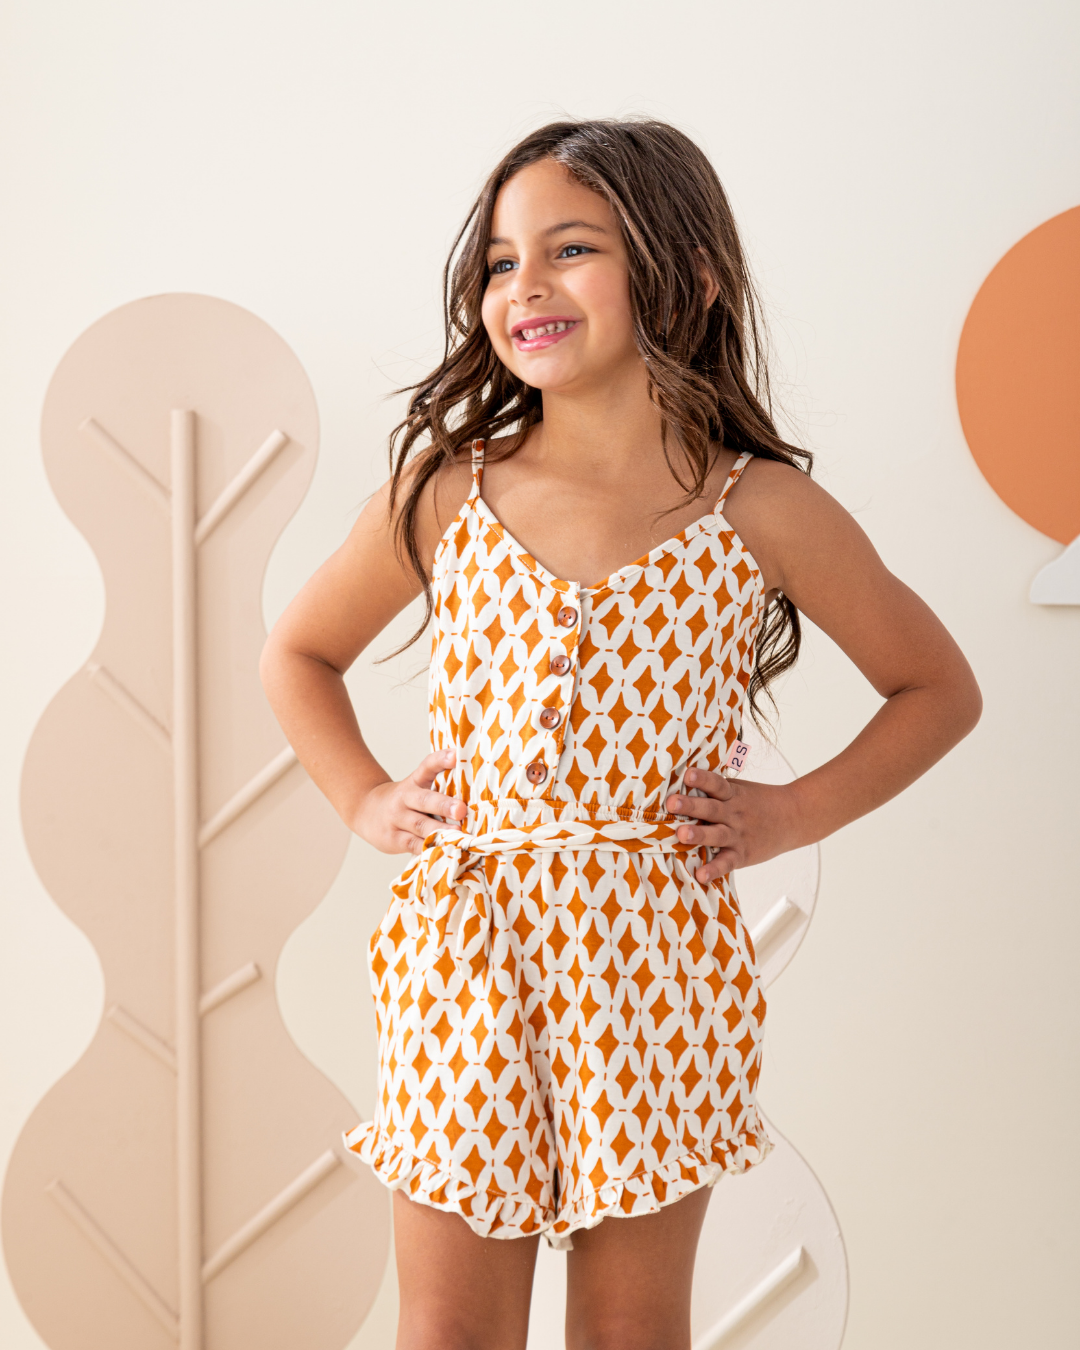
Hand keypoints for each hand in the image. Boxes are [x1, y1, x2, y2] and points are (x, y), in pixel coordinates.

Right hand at [352, 749, 465, 855]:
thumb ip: (439, 788)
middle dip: (444, 805)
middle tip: (462, 810)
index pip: (427, 766)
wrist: (364, 810)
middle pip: (425, 800)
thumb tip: (474, 797)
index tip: (456, 755)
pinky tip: (444, 851)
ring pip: (421, 825)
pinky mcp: (394, 839)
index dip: (441, 760)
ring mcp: (397, 819)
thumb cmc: (403, 800)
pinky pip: (414, 845)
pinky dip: (430, 848)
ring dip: (440, 831)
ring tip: (459, 835)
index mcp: (414, 782)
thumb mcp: (416, 787)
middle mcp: (405, 798)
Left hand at [665, 767, 796, 882]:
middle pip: (712, 809)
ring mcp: (738, 835)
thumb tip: (682, 780)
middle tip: (672, 803)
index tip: (688, 775)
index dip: (702, 779)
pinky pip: (727, 862)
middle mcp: (734, 814)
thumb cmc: (758, 802)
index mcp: (733, 795)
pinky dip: (714, 870)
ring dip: (699, 834)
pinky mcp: (742, 855)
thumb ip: (716, 789)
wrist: (792, 818)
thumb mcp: (740, 789)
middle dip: (691, 806)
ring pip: (717, 834)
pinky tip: (701, 875)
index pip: (717, 784)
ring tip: (681, 834)